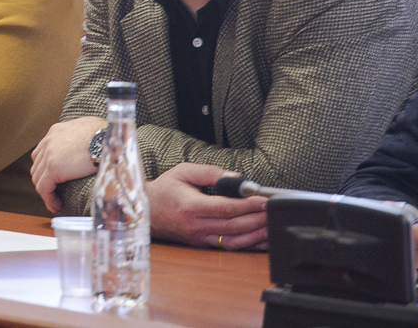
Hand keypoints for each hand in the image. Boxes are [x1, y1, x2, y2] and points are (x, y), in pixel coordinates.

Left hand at [30, 116, 106, 212]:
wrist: (109, 139)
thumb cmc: (106, 136)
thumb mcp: (87, 130)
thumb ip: (79, 138)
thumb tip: (87, 147)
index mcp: (56, 132)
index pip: (42, 153)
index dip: (45, 168)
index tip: (54, 180)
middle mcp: (48, 141)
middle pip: (37, 166)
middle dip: (44, 180)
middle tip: (54, 192)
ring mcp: (48, 154)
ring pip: (38, 178)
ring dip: (46, 191)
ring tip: (56, 202)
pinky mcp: (53, 168)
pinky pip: (43, 188)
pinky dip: (48, 199)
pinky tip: (57, 205)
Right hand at [146, 163, 267, 249]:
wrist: (144, 211)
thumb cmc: (163, 190)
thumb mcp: (183, 171)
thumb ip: (210, 172)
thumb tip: (236, 178)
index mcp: (191, 206)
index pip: (225, 208)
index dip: (247, 205)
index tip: (263, 200)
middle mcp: (195, 225)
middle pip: (233, 226)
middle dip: (257, 220)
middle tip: (273, 213)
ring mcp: (199, 237)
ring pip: (233, 240)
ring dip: (255, 236)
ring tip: (271, 227)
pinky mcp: (201, 243)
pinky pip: (227, 246)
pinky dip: (246, 245)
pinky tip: (260, 241)